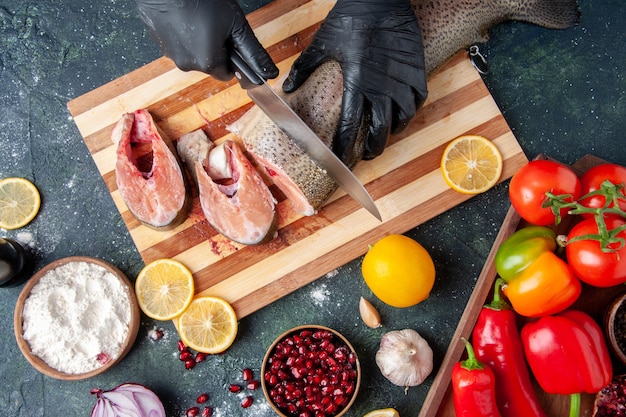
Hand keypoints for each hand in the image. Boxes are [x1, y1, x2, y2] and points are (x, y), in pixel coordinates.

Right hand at [135, 0, 277, 80]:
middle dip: (216, 49)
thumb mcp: (236, 25)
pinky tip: (186, 19)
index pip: (228, 74)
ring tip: (200, 19)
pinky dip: (183, 36)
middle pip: (210, 65)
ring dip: (199, 42)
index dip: (232, 56)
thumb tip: (269, 72)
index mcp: (208, 63)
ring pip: (193, 55)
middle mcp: (187, 64)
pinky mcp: (159, 44)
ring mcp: (170, 55)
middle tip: (215, 25)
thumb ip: (253, 53)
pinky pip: (177, 45)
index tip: (230, 39)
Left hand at [283, 0, 426, 161]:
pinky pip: (418, 100)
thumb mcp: (322, 44)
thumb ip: (305, 68)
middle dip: (373, 149)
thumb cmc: (350, 20)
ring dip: (392, 132)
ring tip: (385, 134)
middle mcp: (382, 89)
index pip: (350, 128)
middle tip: (367, 154)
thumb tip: (287, 87)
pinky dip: (411, 111)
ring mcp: (402, 81)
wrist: (380, 1)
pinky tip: (404, 112)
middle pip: (380, 132)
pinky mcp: (417, 71)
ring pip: (402, 119)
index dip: (345, 148)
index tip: (341, 160)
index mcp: (357, 86)